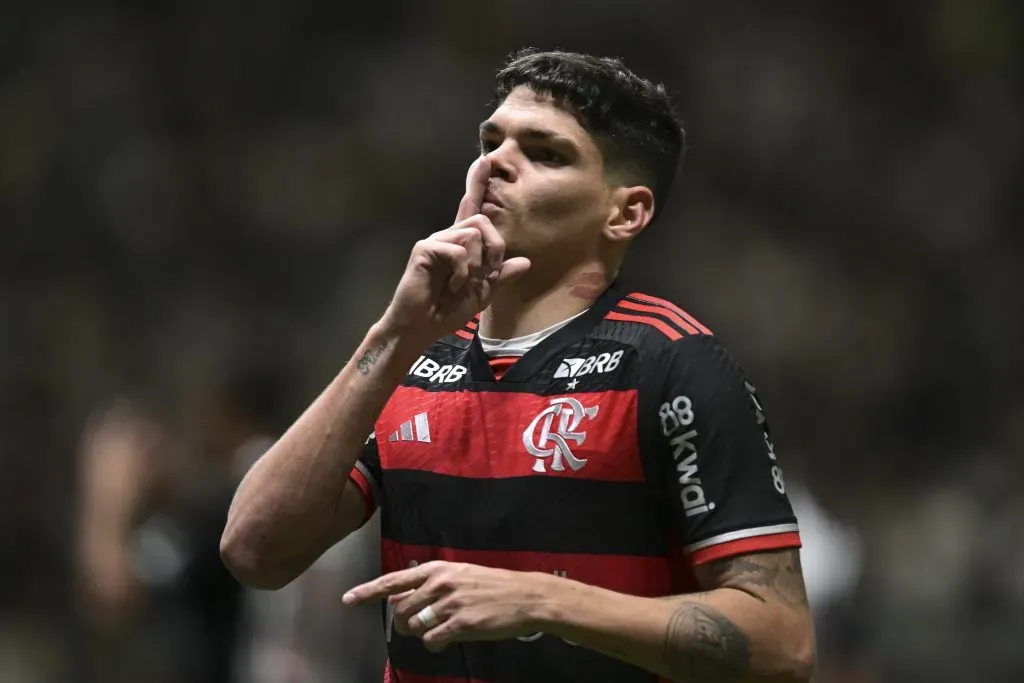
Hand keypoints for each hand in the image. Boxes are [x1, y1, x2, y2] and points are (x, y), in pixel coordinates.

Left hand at [343, 561, 545, 651]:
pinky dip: (435, 644)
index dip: (368, 591)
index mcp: (436, 569)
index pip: (393, 580)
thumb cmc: (491, 585)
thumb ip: (430, 585)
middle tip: (419, 625)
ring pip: (413, 626)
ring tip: (439, 630)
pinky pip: (431, 640)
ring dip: (421, 634)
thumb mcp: (458, 575)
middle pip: (399, 610)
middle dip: (403, 622)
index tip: (348, 599)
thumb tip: (402, 601)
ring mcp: (449, 604)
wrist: (525, 595)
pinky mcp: (460, 623)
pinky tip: (447, 640)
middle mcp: (439, 583)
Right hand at [380, 157, 530, 344]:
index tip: (485, 159)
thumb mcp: (482, 294)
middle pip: (482, 222)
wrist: (420, 327)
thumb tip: (525, 262)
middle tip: (483, 277)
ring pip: (472, 234)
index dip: (477, 183)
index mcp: (462, 244)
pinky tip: (452, 287)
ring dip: (476, 265)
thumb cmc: (447, 310)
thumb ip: (501, 276)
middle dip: (493, 249)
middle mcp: (448, 236)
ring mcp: (435, 240)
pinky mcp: (425, 249)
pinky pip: (458, 250)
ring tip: (462, 285)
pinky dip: (462, 273)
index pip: (472, 208)